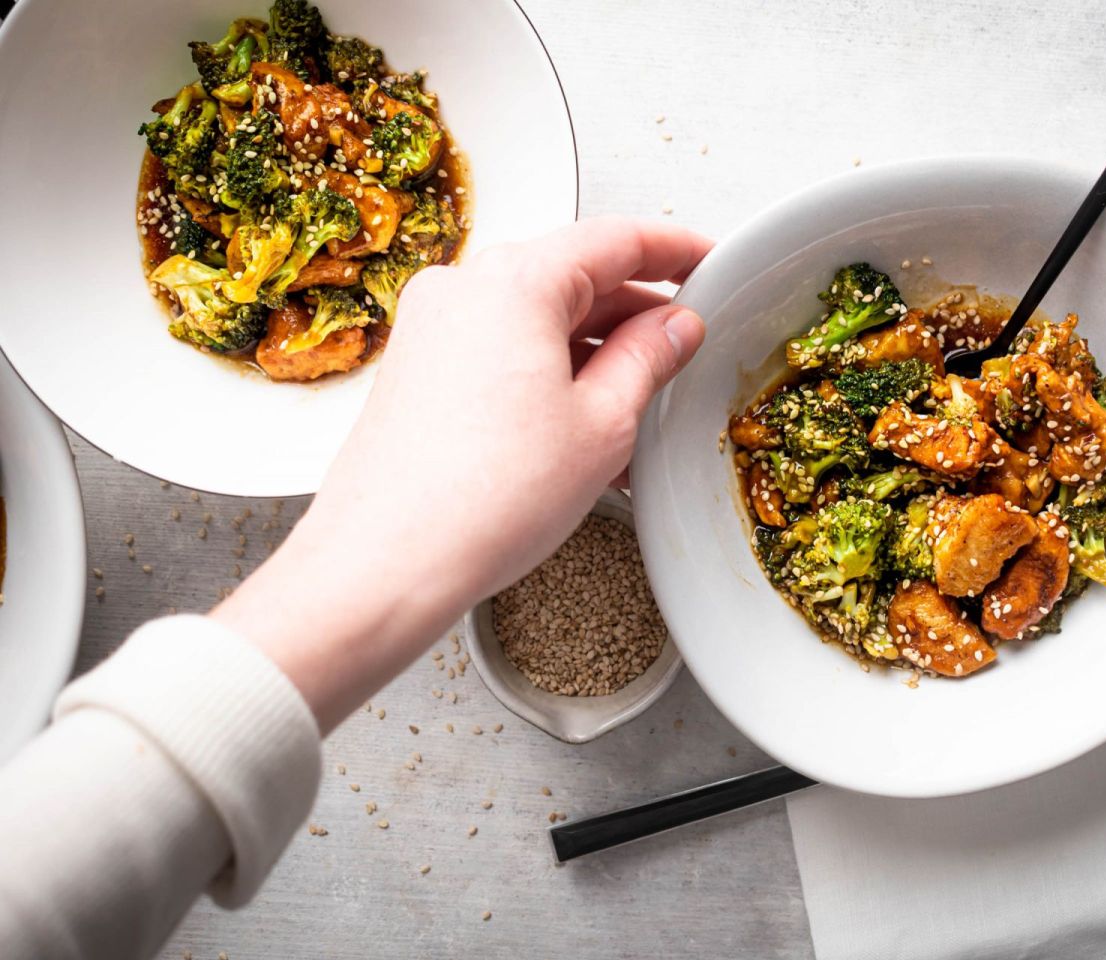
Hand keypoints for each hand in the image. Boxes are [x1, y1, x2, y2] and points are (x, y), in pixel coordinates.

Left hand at [214, 217, 711, 729]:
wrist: (386, 564)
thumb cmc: (486, 499)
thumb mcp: (603, 424)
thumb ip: (649, 358)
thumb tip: (675, 325)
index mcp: (514, 281)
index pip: (615, 240)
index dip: (675, 249)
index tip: (710, 261)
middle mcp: (464, 289)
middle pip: (572, 278)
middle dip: (635, 313)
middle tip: (688, 347)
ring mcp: (433, 330)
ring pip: (537, 321)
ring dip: (595, 356)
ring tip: (643, 411)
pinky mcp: (418, 372)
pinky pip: (502, 354)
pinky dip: (550, 378)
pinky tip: (587, 431)